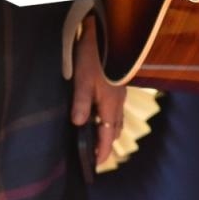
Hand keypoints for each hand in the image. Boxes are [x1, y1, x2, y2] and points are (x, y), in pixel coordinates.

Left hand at [70, 21, 125, 164]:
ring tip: (98, 137)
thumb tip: (78, 124)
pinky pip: (116, 108)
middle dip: (107, 143)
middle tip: (96, 154)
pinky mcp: (118, 84)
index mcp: (111, 104)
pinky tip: (100, 112)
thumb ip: (81, 103)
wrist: (109, 34)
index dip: (103, 151)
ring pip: (117, 118)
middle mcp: (118, 102)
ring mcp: (120, 93)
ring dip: (109, 130)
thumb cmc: (93, 57)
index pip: (108, 135)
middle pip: (115, 129)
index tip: (97, 165)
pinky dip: (109, 117)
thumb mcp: (82, 80)